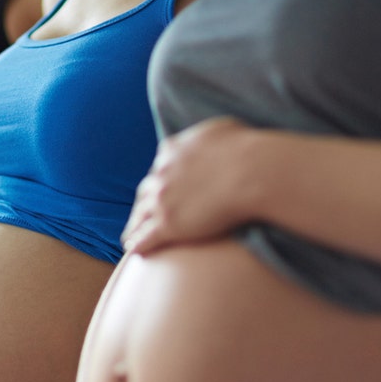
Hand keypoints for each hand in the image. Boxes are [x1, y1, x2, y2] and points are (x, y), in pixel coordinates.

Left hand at [122, 117, 260, 254]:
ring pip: (141, 216)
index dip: (159, 180)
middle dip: (142, 205)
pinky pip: (146, 236)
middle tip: (139, 216)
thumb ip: (208, 136)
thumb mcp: (221, 130)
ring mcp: (162, 200)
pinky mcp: (168, 223)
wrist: (250, 171)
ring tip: (129, 237)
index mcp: (171, 151)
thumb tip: (212, 139)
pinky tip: (133, 251)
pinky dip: (138, 244)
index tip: (159, 190)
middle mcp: (161, 174)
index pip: (159, 167)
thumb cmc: (245, 148)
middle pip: (145, 192)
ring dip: (135, 226)